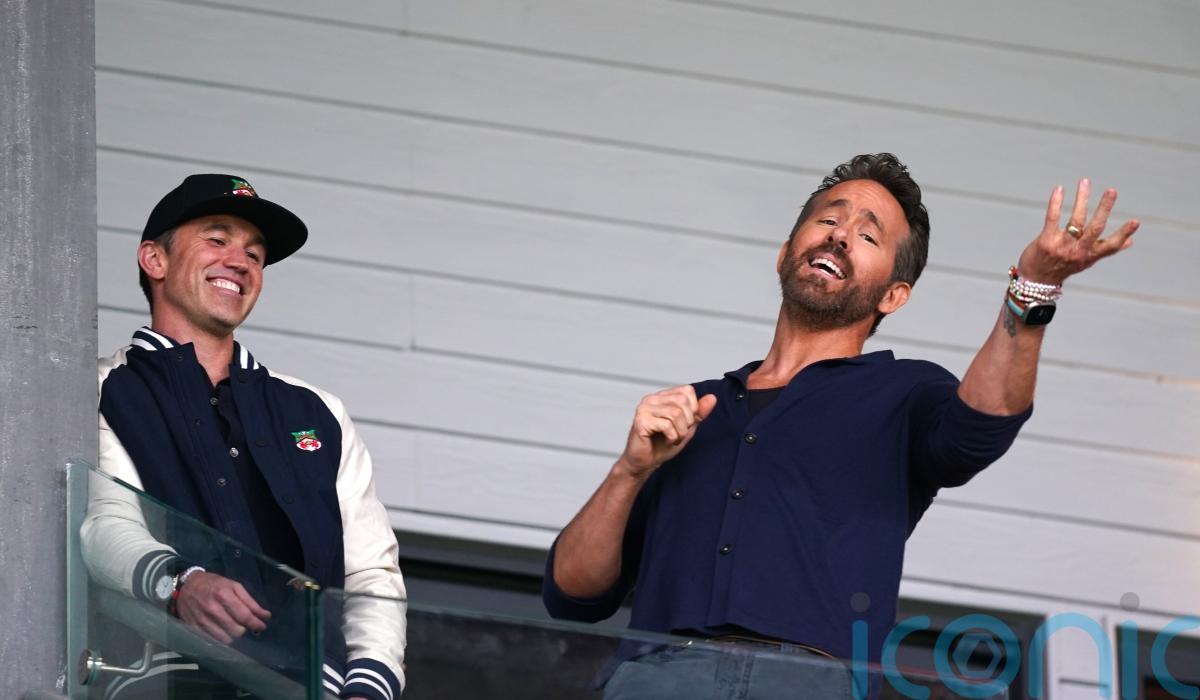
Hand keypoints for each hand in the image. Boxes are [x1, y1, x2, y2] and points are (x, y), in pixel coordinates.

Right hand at [175, 571, 270, 643]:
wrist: (186, 585)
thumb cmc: (214, 584)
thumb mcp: (234, 586)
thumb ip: (250, 602)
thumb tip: (265, 616)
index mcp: (224, 596)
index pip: (245, 617)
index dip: (256, 624)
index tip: (262, 626)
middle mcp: (213, 610)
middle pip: (237, 631)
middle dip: (245, 629)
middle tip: (245, 624)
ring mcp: (202, 621)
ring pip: (226, 639)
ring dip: (233, 635)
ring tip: (233, 627)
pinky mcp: (194, 629)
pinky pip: (213, 641)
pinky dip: (221, 639)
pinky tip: (223, 632)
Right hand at [618, 386, 717, 478]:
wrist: (645, 463)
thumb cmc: (662, 445)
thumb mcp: (687, 427)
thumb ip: (699, 413)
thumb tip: (712, 398)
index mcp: (662, 397)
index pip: (687, 390)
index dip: (693, 409)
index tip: (685, 423)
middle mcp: (652, 399)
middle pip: (682, 401)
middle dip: (687, 422)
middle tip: (679, 434)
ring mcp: (645, 408)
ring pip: (676, 413)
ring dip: (680, 432)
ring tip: (673, 439)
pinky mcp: (641, 421)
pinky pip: (666, 425)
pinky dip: (672, 437)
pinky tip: (666, 441)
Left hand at [1016, 179, 1138, 284]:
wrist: (1035, 282)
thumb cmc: (1062, 268)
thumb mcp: (1087, 261)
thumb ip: (1105, 250)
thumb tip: (1131, 242)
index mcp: (1090, 256)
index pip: (1111, 246)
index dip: (1124, 234)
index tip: (1136, 222)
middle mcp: (1078, 251)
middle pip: (1095, 228)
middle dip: (1104, 208)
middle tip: (1112, 190)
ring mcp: (1061, 246)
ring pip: (1076, 220)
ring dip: (1082, 199)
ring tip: (1085, 182)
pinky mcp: (1045, 241)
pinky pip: (1053, 218)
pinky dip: (1056, 202)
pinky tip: (1060, 189)